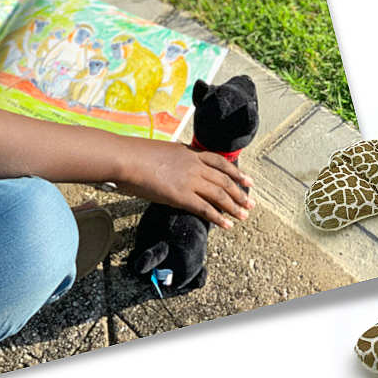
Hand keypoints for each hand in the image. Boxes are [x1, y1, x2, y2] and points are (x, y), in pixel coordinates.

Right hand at [123, 139, 251, 228]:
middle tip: (251, 203)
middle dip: (240, 193)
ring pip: (219, 194)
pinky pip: (205, 208)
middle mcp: (194, 165)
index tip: (247, 180)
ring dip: (234, 206)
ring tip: (244, 216)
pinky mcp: (181, 195)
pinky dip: (218, 218)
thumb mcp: (162, 151)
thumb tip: (175, 167)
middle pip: (224, 179)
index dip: (235, 172)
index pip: (219, 162)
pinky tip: (227, 225)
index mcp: (189, 152)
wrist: (127, 158)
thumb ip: (174, 159)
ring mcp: (189, 180)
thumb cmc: (136, 154)